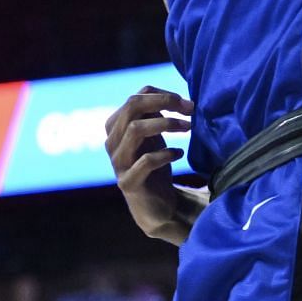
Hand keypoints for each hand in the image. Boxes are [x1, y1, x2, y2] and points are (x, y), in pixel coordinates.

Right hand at [104, 86, 199, 242]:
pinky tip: (179, 154)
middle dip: (163, 102)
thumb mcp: (155, 135)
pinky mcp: (128, 183)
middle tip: (189, 109)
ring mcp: (117, 163)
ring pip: (135, 129)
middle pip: (131, 107)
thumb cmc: (156, 164)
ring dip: (166, 124)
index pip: (135, 97)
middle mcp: (111, 141)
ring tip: (188, 127)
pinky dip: (166, 154)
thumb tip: (181, 99)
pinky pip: (145, 161)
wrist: (156, 206)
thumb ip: (157, 113)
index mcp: (115, 126)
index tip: (187, 103)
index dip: (162, 94)